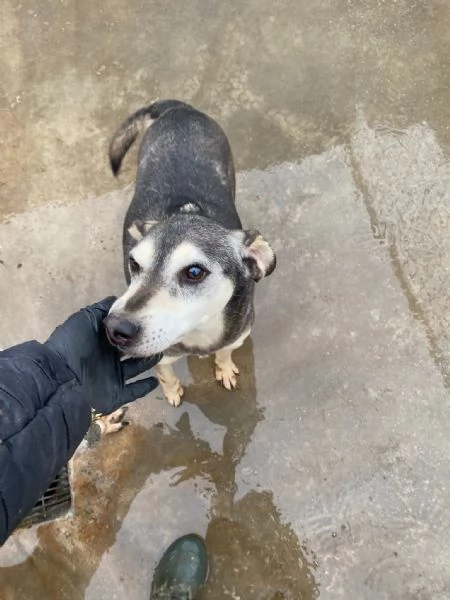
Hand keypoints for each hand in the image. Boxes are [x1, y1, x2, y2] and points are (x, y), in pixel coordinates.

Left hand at [45, 297, 160, 412]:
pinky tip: (156, 380)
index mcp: (101, 341)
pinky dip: (145, 387)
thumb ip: (103, 309)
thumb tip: (118, 299)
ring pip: (136, 369)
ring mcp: (112, 377)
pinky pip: (134, 391)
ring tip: (162, 353)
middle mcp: (108, 358)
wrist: (62, 377)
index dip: (135, 328)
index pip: (122, 333)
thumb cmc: (73, 345)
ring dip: (148, 362)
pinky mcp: (116, 394)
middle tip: (162, 336)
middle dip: (145, 344)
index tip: (152, 318)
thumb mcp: (86, 318)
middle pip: (131, 351)